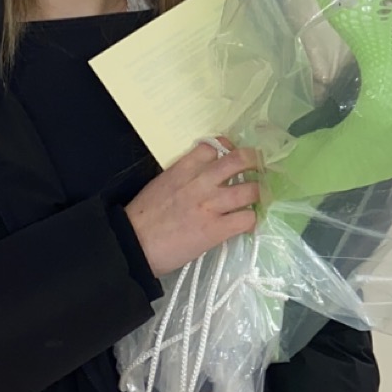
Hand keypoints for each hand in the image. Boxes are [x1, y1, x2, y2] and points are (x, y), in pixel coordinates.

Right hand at [124, 140, 259, 277]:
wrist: (133, 244)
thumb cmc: (142, 217)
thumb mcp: (161, 184)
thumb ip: (183, 178)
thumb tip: (203, 179)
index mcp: (183, 169)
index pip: (213, 147)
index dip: (228, 149)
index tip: (233, 155)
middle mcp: (201, 183)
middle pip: (238, 161)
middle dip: (254, 161)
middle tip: (259, 169)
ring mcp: (211, 206)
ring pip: (250, 190)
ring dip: (259, 192)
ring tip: (259, 197)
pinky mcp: (216, 230)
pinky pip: (246, 219)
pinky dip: (252, 220)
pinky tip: (248, 223)